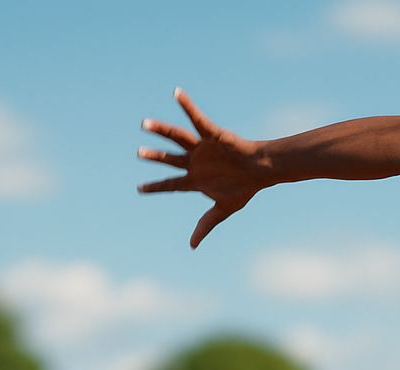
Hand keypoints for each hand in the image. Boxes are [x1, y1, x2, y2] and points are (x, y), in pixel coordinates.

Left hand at [137, 89, 264, 247]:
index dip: (156, 187)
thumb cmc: (244, 188)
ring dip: (161, 130)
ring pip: (177, 138)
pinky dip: (187, 105)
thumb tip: (191, 247)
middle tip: (139, 154)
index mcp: (195, 178)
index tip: (139, 189)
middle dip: (155, 156)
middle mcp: (194, 161)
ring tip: (143, 124)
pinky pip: (197, 118)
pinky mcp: (212, 134)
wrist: (261, 171)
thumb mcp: (224, 210)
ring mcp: (201, 147)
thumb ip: (205, 225)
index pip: (171, 183)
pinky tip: (175, 92)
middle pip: (169, 159)